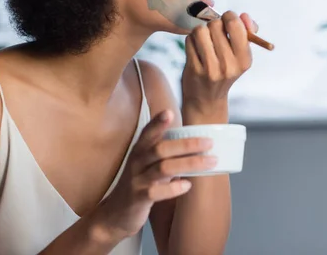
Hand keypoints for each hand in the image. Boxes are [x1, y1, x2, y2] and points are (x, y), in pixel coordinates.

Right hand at [94, 110, 215, 239]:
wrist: (116, 214)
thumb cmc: (140, 183)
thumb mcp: (148, 164)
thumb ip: (165, 153)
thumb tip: (196, 143)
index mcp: (139, 151)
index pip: (147, 133)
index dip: (157, 123)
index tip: (169, 112)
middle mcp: (136, 162)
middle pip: (161, 149)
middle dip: (186, 145)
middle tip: (209, 142)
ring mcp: (137, 180)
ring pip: (163, 168)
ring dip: (189, 164)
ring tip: (210, 162)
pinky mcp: (139, 198)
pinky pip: (156, 192)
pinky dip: (173, 188)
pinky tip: (187, 185)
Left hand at [181, 11, 256, 121]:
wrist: (206, 98)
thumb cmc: (225, 70)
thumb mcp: (241, 55)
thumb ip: (246, 32)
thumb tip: (244, 15)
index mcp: (244, 60)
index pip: (235, 25)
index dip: (229, 17)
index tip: (226, 22)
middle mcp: (229, 65)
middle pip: (216, 25)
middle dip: (213, 25)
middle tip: (214, 34)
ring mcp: (210, 68)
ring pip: (200, 31)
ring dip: (200, 32)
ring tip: (204, 41)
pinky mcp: (194, 69)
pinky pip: (189, 40)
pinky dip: (191, 41)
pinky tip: (196, 49)